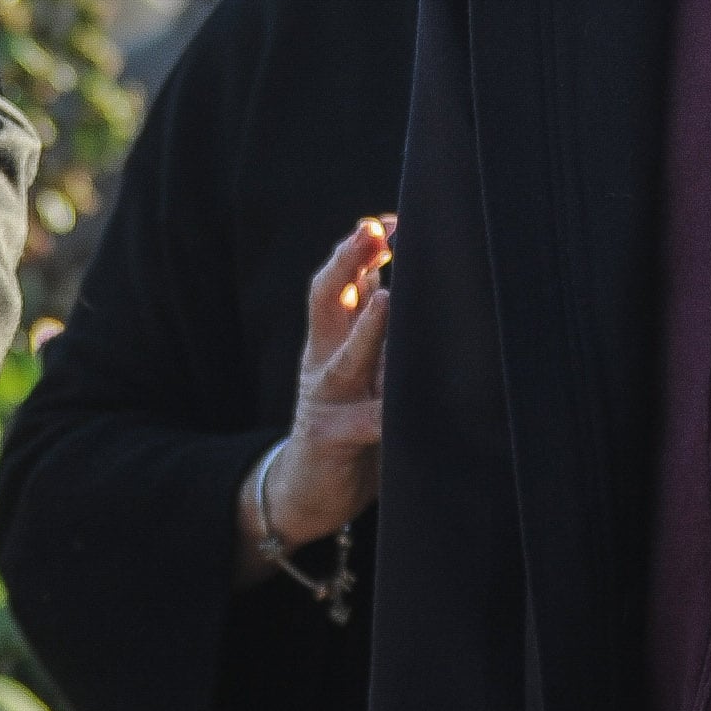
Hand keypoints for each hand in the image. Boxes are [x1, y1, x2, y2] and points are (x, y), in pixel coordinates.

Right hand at [239, 217, 390, 577]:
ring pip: (344, 360)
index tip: (388, 220)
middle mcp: (321, 361)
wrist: (309, 490)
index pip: (341, 280)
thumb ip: (375, 327)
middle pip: (326, 299)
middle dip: (347, 262)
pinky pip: (362, 425)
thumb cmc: (348, 421)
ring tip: (386, 302)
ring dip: (366, 331)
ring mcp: (321, 401)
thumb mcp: (360, 368)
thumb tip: (400, 274)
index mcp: (330, 338)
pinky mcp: (329, 440)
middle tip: (371, 232)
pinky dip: (383, 416)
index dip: (359, 248)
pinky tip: (401, 409)